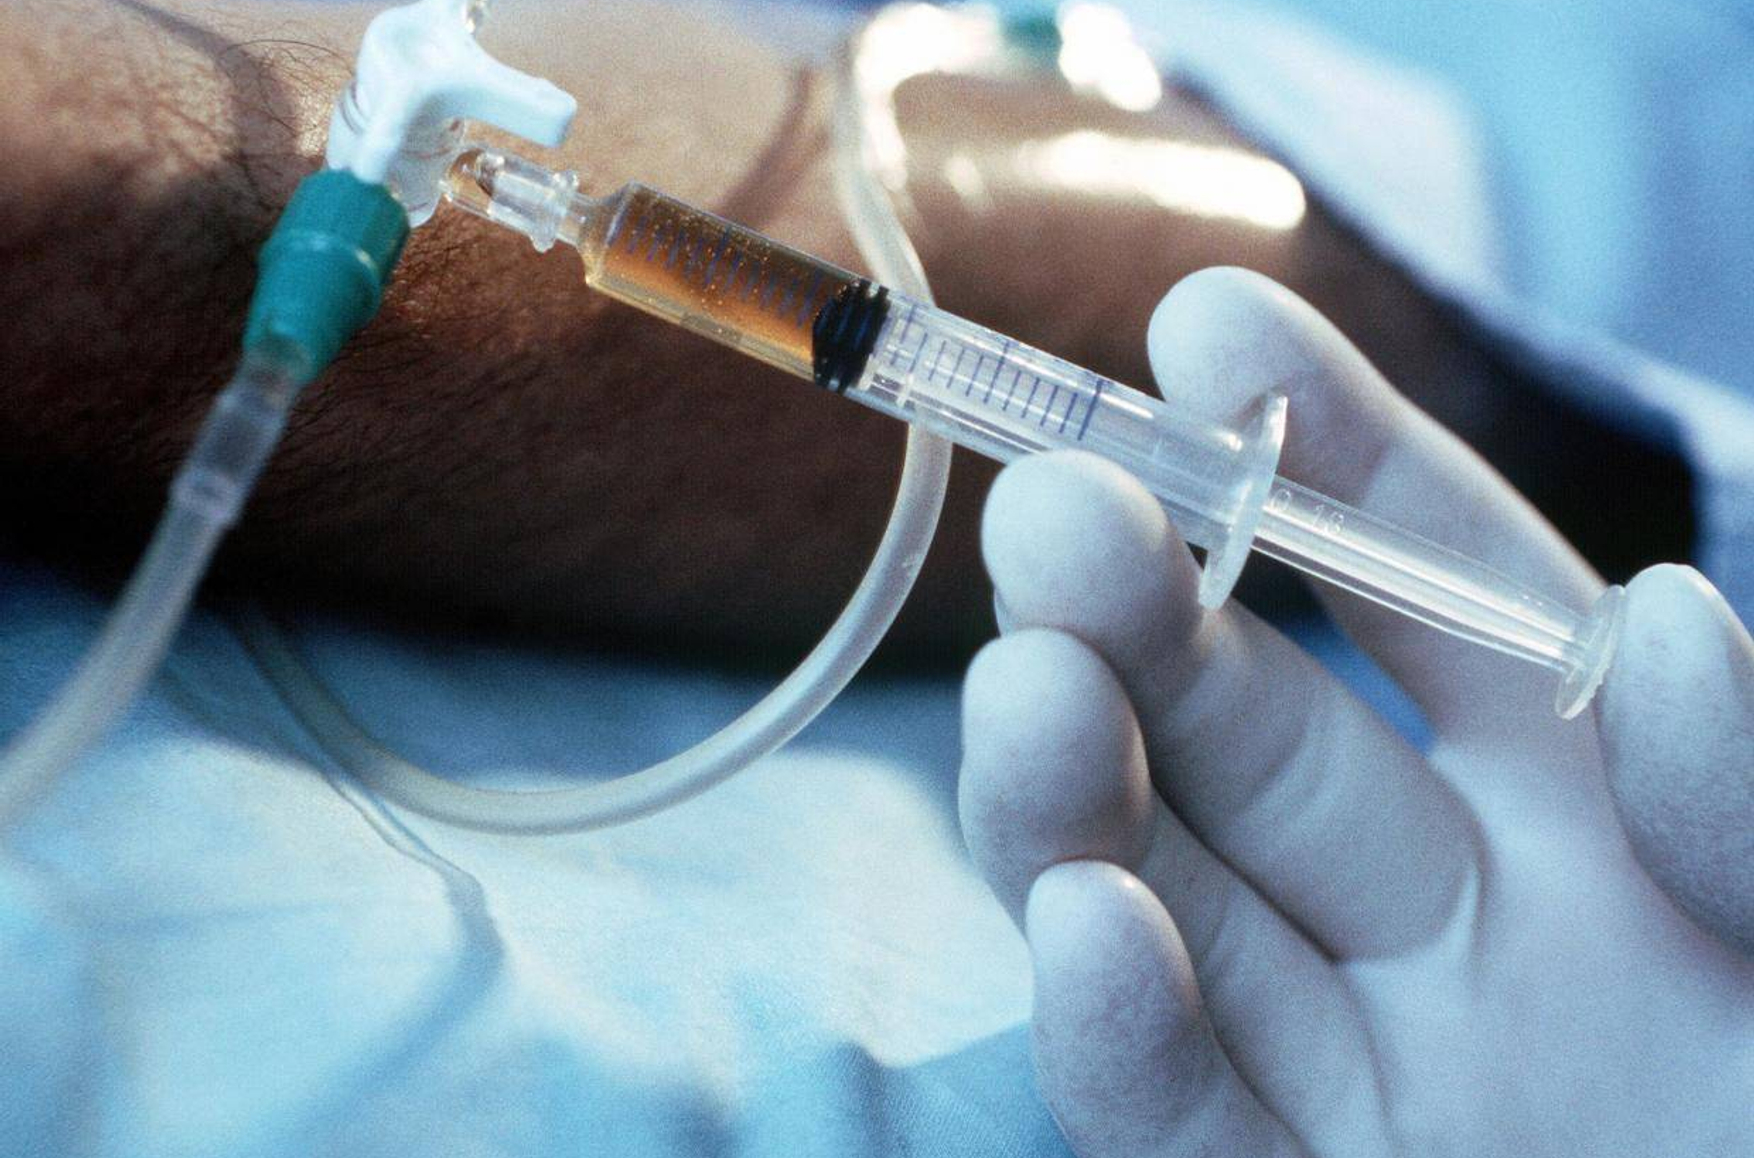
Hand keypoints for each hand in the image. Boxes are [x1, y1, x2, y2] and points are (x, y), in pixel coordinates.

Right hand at [959, 268, 1753, 1156]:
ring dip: (1079, 781)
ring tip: (1025, 682)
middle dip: (1151, 598)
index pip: (1441, 589)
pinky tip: (1079, 922)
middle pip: (1260, 725)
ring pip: (1168, 893)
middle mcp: (1459, 920)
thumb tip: (1655, 620)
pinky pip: (1175, 1114)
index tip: (1207, 326)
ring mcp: (1358, 1068)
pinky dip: (1116, 1022)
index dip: (1328, 450)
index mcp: (1609, 818)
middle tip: (1053, 500)